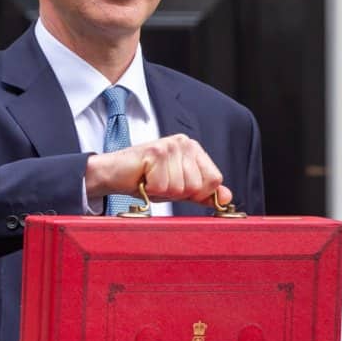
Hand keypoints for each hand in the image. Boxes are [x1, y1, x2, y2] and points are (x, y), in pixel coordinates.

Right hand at [85, 134, 232, 205]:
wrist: (114, 173)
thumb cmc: (145, 179)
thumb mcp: (179, 188)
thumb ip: (203, 193)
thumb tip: (227, 197)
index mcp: (194, 149)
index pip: (214, 180)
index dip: (196, 192)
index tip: (176, 186)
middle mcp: (184, 143)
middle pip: (197, 186)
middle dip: (177, 193)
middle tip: (159, 183)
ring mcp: (170, 146)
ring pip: (180, 188)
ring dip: (162, 192)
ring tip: (150, 181)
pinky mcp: (156, 152)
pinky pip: (163, 186)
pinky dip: (150, 190)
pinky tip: (143, 179)